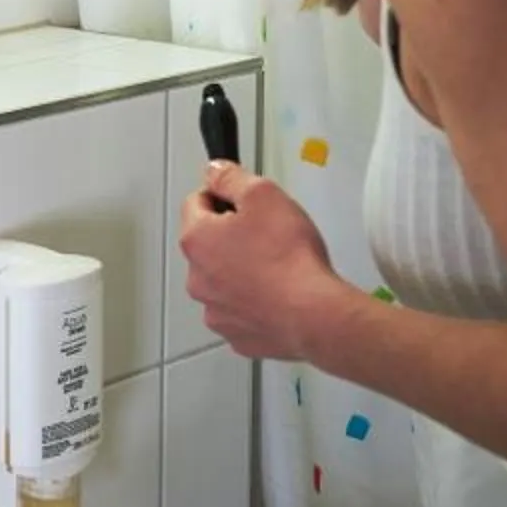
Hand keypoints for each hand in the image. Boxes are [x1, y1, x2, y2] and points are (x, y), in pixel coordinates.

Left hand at [178, 162, 344, 360]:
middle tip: (267, 234)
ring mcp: (215, 310)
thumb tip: (215, 171)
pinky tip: (278, 294)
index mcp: (196, 240)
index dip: (221, 195)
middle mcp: (197, 278)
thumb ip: (231, 178)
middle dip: (232, 235)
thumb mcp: (263, 195)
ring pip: (222, 280)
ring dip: (241, 270)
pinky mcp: (236, 335)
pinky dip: (254, 302)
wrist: (312, 314)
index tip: (244, 200)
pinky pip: (240, 310)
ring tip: (275, 266)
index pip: (194, 203)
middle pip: (208, 244)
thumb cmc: (288, 257)